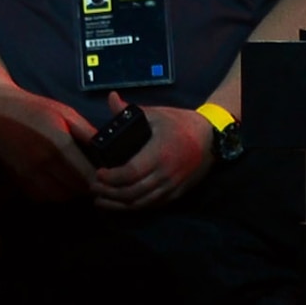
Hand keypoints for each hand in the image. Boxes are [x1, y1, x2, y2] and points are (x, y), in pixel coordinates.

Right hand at [0, 83, 98, 201]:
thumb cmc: (33, 107)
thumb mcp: (65, 112)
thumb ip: (87, 131)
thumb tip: (107, 149)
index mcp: (59, 144)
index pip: (86, 175)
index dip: (99, 180)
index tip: (104, 177)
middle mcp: (43, 162)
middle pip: (74, 188)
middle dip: (85, 186)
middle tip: (90, 180)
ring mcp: (28, 171)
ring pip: (57, 195)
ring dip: (69, 192)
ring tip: (73, 182)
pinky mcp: (16, 175)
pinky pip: (39, 195)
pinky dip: (51, 193)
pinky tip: (54, 182)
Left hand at [93, 92, 213, 211]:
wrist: (212, 138)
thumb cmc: (180, 124)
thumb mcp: (155, 114)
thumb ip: (129, 110)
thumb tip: (111, 98)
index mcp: (159, 154)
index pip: (131, 172)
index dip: (112, 177)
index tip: (97, 173)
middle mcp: (166, 174)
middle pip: (134, 192)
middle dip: (110, 193)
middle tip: (93, 188)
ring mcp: (173, 186)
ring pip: (143, 203)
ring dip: (120, 204)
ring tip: (101, 200)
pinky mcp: (177, 193)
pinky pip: (154, 205)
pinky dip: (136, 207)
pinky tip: (122, 204)